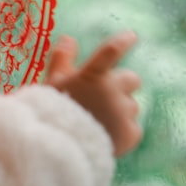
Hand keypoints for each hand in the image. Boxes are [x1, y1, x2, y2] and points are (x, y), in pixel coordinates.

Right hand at [45, 32, 141, 156]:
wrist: (59, 150)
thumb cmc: (52, 113)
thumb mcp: (53, 84)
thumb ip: (62, 59)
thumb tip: (68, 38)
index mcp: (92, 76)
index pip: (110, 52)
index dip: (122, 42)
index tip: (132, 35)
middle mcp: (111, 91)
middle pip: (132, 79)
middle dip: (122, 85)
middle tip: (105, 97)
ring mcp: (123, 113)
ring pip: (131, 106)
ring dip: (120, 110)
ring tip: (100, 122)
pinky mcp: (131, 134)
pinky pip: (133, 128)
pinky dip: (123, 132)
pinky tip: (106, 136)